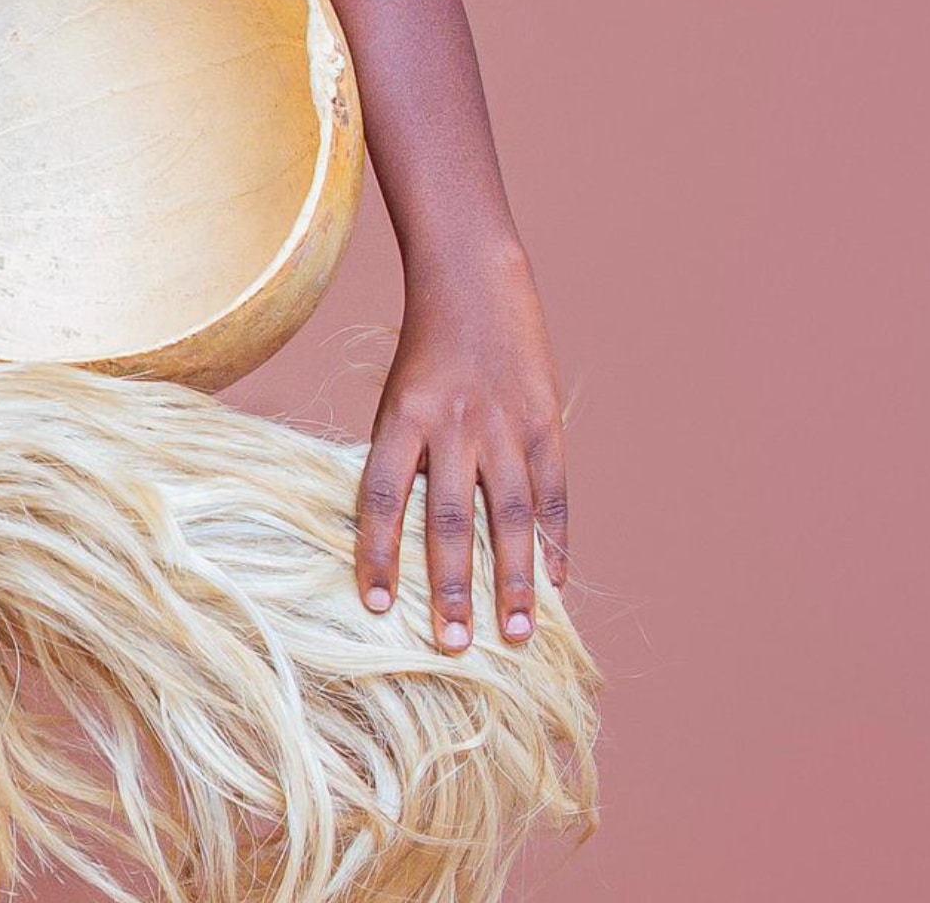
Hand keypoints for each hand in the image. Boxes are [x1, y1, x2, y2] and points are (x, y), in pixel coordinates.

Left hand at [353, 240, 569, 652]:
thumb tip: (399, 543)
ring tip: (515, 634)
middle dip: (451, 586)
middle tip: (453, 645)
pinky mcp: (546, 425)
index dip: (377, 554)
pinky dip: (553, 542)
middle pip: (450, 519)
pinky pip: (551, 495)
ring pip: (508, 516)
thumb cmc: (424, 356)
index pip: (382, 497)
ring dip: (513, 581)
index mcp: (402, 417)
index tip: (374, 607)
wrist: (476, 284)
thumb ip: (401, 463)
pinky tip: (554, 585)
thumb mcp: (396, 400)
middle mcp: (454, 425)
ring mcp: (506, 426)